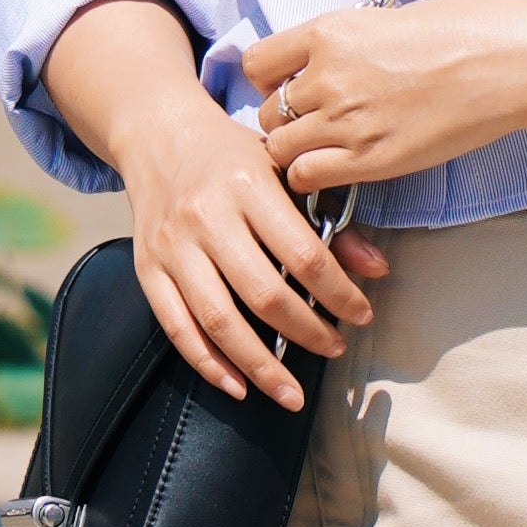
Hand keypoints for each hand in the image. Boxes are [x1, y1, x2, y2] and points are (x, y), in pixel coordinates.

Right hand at [115, 79, 385, 412]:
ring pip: (218, 320)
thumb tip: (378, 271)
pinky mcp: (148, 267)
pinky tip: (238, 387)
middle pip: (262, 294)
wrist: (156, 132)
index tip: (362, 315)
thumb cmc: (229, 153)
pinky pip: (177, 327)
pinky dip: (208, 364)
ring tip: (292, 394)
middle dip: (307, 333)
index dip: (338, 294)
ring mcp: (173, 245)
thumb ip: (331, 220)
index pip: (302, 254)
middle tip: (335, 348)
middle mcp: (206, 216)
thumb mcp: (282, 169)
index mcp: (247, 184)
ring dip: (260, 367)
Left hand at [243, 0, 526, 202]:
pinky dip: (312, 177)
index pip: (257, 63)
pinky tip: (336, 169)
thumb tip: (322, 59)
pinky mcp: (371, 159)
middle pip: (267, 111)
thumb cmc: (458, 30)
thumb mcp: (383, 17)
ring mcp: (346, 120)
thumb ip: (342, 43)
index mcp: (327, 31)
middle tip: (312, 125)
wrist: (504, 61)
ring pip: (280, 147)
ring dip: (296, 151)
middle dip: (284, 120)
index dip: (269, 80)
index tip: (287, 88)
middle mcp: (326, 75)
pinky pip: (307, 176)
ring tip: (325, 150)